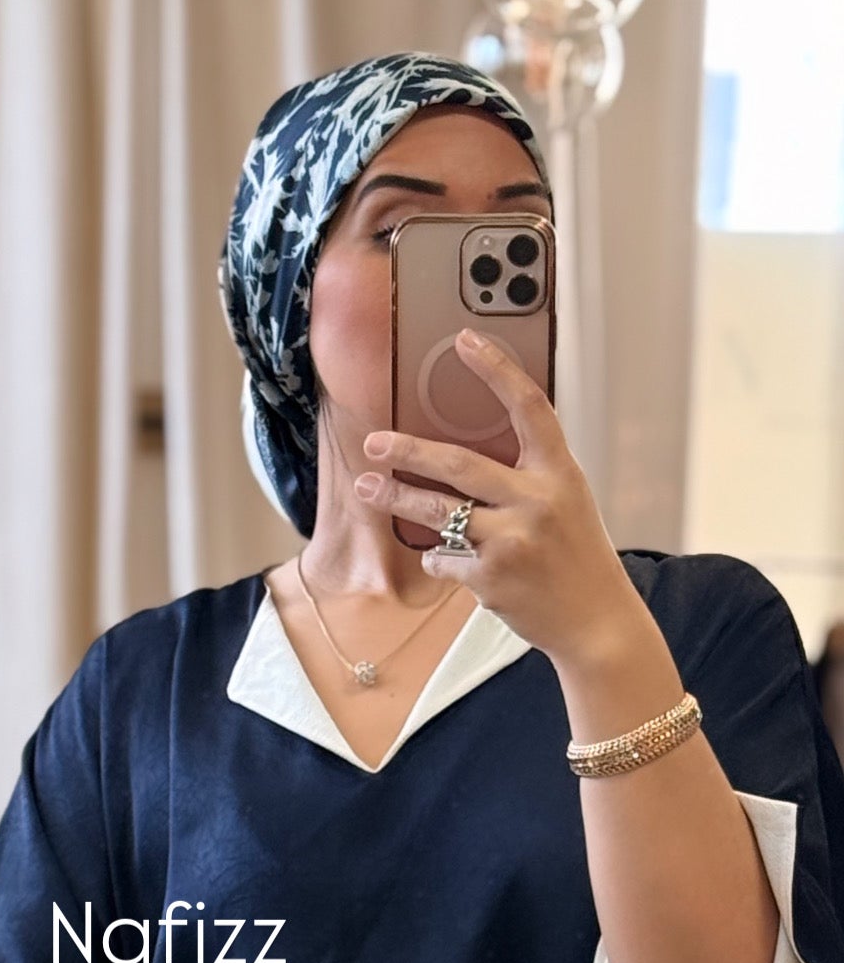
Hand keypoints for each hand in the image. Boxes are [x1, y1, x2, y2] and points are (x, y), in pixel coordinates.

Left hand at [353, 327, 643, 666]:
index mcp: (559, 473)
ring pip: (438, 512)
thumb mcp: (567, 502)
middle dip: (409, 451)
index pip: (529, 407)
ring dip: (397, 498)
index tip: (464, 341)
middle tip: (374, 442)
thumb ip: (528, 475)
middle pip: (460, 464)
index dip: (496, 369)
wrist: (596, 622)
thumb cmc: (577, 558)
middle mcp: (536, 501)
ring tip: (367, 488)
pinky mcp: (490, 578)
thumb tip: (466, 454)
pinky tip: (445, 561)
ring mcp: (512, 540)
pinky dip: (437, 559)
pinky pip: (443, 559)